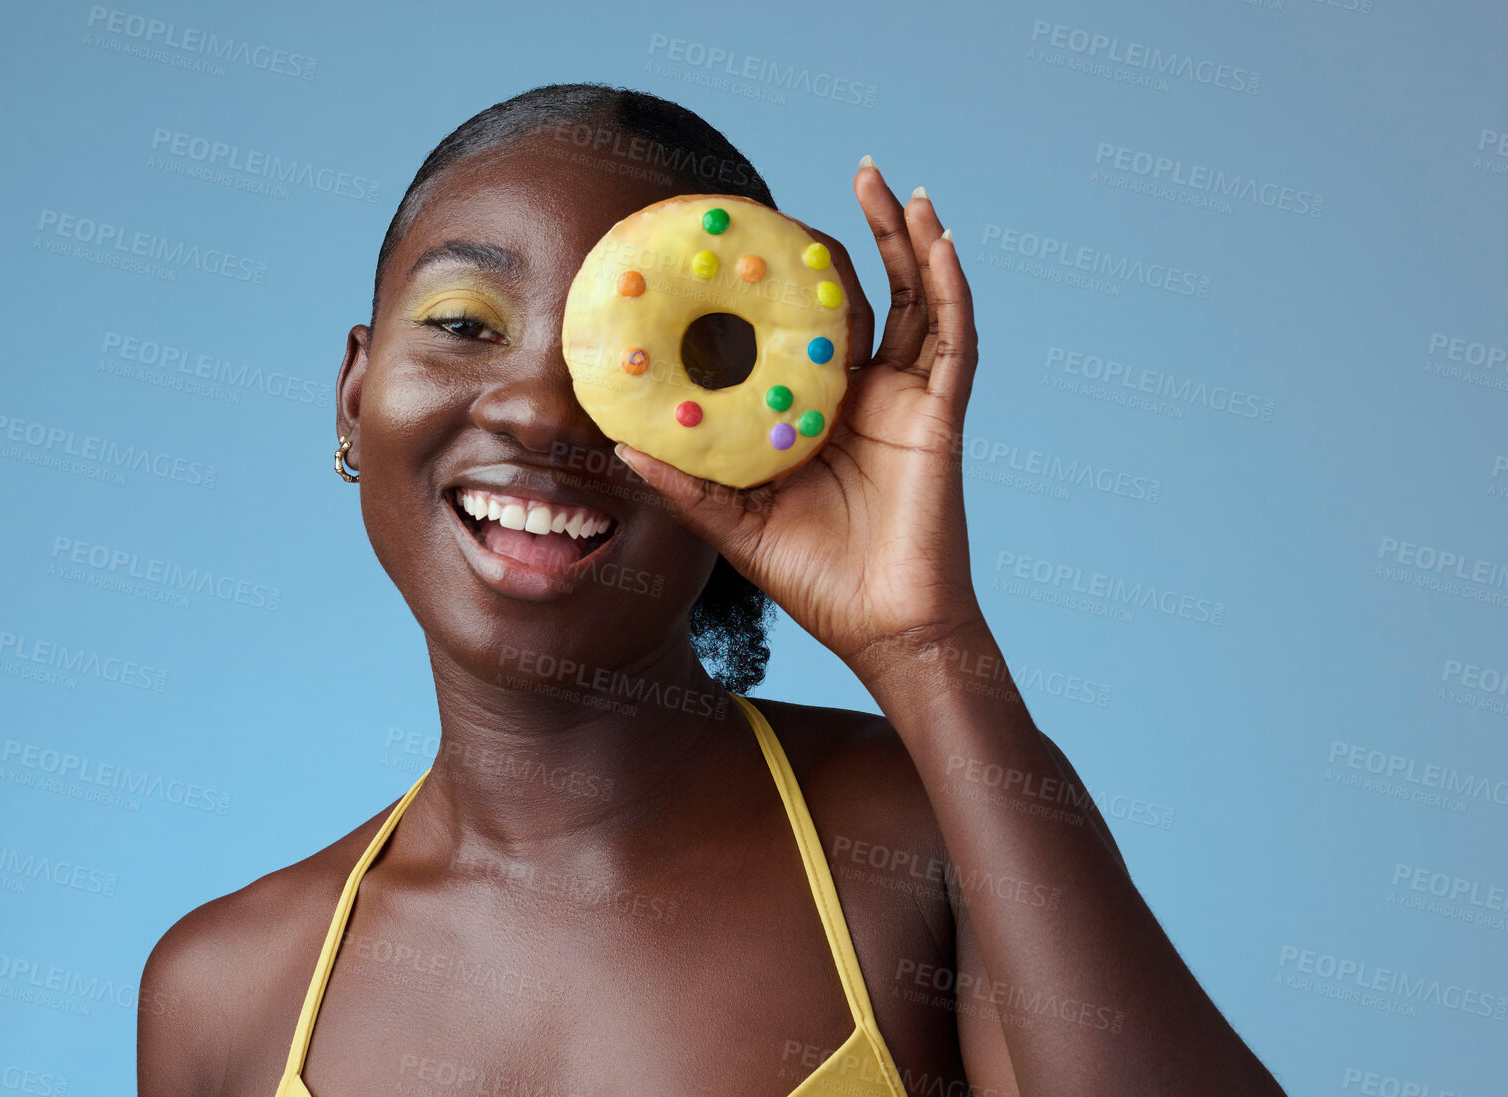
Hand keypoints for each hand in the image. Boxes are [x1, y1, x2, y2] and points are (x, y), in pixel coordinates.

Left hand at [614, 161, 984, 665]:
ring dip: (912, 241)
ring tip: (897, 185)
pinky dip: (951, 286)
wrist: (882, 628)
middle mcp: (870, 394)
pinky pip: (952, 338)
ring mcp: (910, 400)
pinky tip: (939, 240)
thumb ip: (684, 481)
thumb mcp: (734, 520)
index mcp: (824, 410)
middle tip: (849, 174)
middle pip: (873, 295)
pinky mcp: (940, 414)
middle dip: (864, 234)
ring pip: (920, 301)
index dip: (797, 277)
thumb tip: (615, 444)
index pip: (813, 325)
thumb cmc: (815, 579)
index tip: (765, 228)